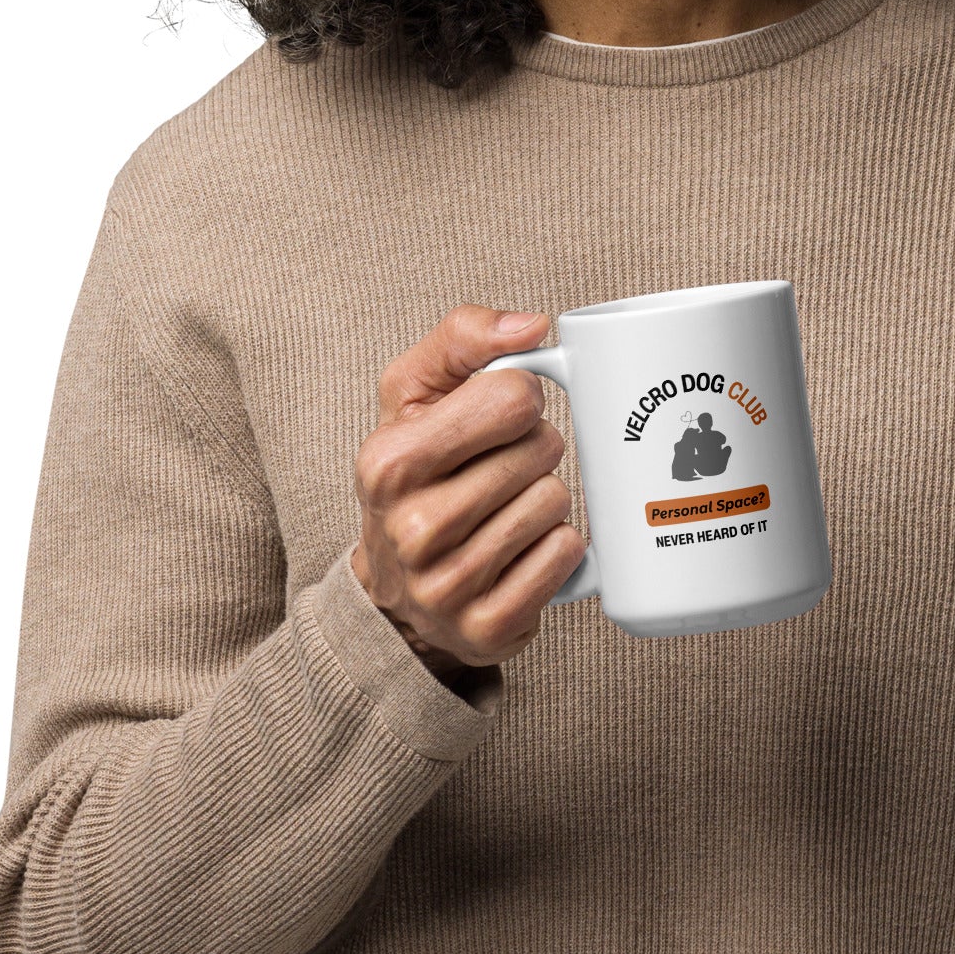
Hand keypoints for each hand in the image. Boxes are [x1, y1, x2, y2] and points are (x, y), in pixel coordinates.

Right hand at [350, 306, 585, 676]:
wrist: (395, 595)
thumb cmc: (414, 476)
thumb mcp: (412, 396)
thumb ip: (463, 338)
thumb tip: (534, 326)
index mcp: (388, 462)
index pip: (512, 397)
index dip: (520, 399)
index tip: (501, 416)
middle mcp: (411, 527)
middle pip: (541, 450)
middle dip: (535, 449)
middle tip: (505, 467)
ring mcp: (448, 586)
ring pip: (555, 501)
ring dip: (545, 497)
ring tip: (508, 508)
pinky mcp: (489, 627)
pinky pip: (566, 555)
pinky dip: (557, 545)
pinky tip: (522, 549)